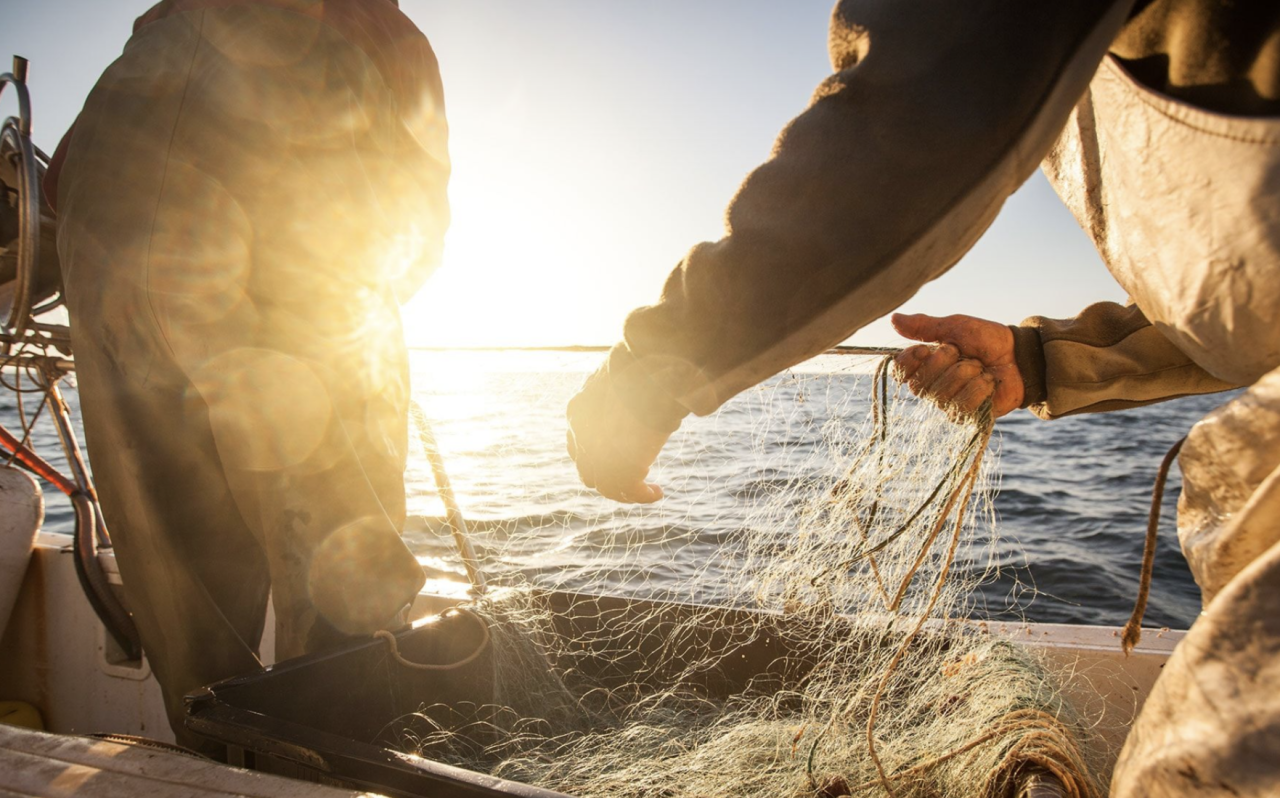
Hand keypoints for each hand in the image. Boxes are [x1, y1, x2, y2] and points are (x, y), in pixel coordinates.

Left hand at [566, 366, 671, 503]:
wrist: (651, 369)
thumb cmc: (644, 364)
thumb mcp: (625, 378)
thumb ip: (626, 394)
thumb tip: (645, 399)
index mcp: (578, 410)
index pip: (580, 441)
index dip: (597, 451)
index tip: (619, 451)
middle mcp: (580, 434)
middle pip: (587, 467)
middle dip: (609, 473)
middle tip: (635, 472)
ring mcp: (596, 453)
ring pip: (604, 484)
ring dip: (626, 490)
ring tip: (648, 490)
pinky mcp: (618, 466)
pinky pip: (627, 490)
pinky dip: (641, 495)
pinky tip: (656, 493)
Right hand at [890, 312, 1022, 417]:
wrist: (1019, 354)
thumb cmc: (986, 340)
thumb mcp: (955, 326)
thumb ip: (924, 326)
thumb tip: (893, 319)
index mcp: (925, 365)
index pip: (900, 371)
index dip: (910, 361)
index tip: (926, 348)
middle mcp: (932, 387)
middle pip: (920, 385)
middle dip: (946, 364)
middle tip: (963, 353)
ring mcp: (948, 403)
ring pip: (942, 395)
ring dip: (966, 374)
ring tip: (980, 367)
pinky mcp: (967, 416)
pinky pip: (962, 406)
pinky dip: (979, 388)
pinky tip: (989, 382)